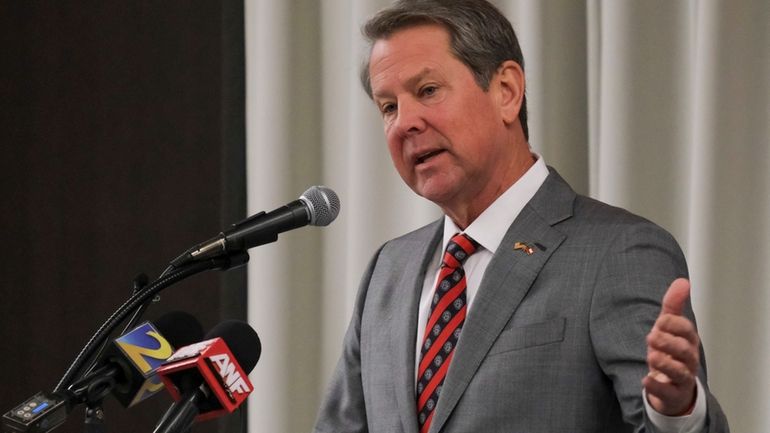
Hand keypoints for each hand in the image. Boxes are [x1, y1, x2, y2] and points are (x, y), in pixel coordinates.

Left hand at [643, 278, 698, 415]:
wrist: (672, 387)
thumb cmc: (671, 353)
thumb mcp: (669, 328)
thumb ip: (673, 305)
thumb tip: (683, 281)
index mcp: (688, 341)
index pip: (686, 330)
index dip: (674, 324)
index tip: (660, 321)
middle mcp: (689, 360)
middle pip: (684, 350)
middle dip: (668, 342)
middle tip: (651, 337)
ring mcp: (682, 378)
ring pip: (679, 371)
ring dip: (664, 362)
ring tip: (651, 356)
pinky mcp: (673, 394)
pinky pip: (668, 391)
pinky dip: (656, 385)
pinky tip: (646, 379)